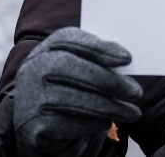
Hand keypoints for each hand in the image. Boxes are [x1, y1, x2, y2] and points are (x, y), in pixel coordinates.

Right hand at [14, 28, 142, 156]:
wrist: (39, 123)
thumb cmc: (70, 88)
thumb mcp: (79, 69)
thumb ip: (97, 61)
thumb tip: (126, 61)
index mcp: (46, 48)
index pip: (68, 39)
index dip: (98, 47)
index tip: (127, 58)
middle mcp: (31, 69)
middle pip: (67, 67)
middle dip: (106, 79)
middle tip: (136, 91)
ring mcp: (28, 97)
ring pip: (69, 99)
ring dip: (107, 106)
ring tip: (133, 112)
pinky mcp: (31, 126)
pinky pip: (64, 123)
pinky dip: (90, 123)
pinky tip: (107, 121)